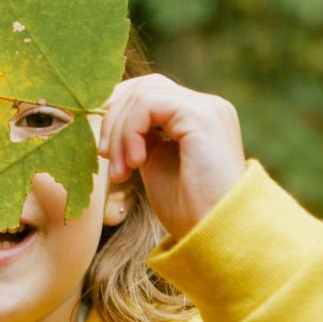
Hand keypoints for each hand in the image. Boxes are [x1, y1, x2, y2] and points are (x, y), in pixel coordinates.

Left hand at [97, 74, 245, 240]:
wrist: (217, 235)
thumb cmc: (189, 210)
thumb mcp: (156, 165)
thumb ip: (141, 139)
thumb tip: (111, 122)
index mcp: (198, 117)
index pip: (151, 91)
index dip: (119, 111)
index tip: (105, 148)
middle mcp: (207, 106)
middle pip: (145, 86)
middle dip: (114, 118)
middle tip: (105, 157)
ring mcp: (207, 108)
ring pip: (143, 93)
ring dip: (119, 130)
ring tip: (121, 169)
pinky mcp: (201, 116)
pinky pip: (149, 103)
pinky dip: (131, 130)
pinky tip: (135, 163)